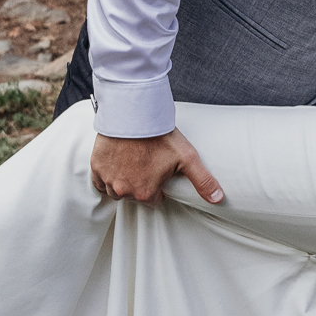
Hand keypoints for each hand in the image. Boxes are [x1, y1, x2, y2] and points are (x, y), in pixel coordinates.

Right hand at [90, 129, 223, 206]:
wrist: (134, 114)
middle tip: (147, 164)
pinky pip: (99, 181)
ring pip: (116, 190)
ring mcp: (108, 179)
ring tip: (133, 163)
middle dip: (140, 184)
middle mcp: (124, 191)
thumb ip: (203, 181)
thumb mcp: (187, 158)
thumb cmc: (161, 136)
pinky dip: (106, 176)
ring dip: (123, 182)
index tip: (159, 173)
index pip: (153, 201)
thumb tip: (218, 199)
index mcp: (145, 193)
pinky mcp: (96, 167)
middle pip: (134, 196)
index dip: (157, 187)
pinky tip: (117, 164)